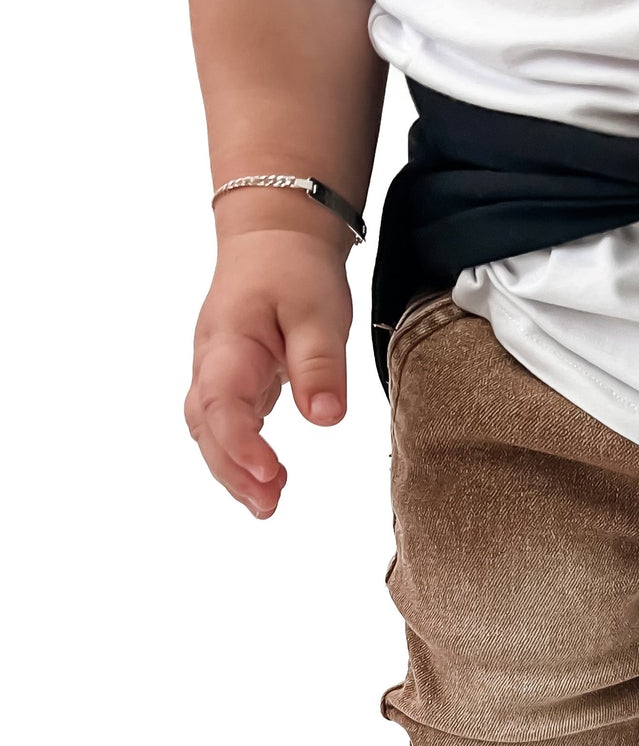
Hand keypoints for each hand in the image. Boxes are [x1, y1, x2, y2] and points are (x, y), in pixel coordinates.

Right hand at [186, 220, 352, 517]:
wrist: (274, 239)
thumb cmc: (294, 270)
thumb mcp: (319, 310)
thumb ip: (320, 364)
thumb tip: (325, 418)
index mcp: (228, 342)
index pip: (221, 402)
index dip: (240, 443)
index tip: (269, 472)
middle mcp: (212, 363)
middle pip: (206, 427)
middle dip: (232, 472)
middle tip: (268, 506)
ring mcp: (217, 374)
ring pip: (210, 431)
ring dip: (233, 471)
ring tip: (268, 506)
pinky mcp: (232, 384)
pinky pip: (225, 427)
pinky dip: (240, 457)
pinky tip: (268, 481)